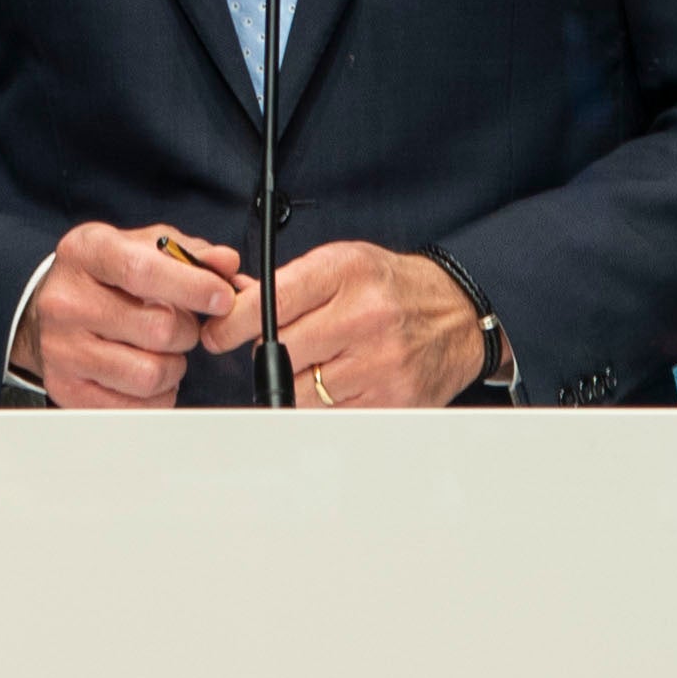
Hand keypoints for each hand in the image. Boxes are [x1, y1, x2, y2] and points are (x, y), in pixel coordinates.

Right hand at [17, 224, 242, 407]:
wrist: (50, 310)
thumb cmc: (105, 277)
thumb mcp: (141, 247)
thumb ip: (188, 253)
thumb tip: (224, 263)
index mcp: (85, 253)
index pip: (142, 271)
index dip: (192, 287)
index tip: (222, 298)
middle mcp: (66, 301)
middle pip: (156, 329)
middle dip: (187, 331)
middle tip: (183, 326)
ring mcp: (61, 348)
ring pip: (149, 374)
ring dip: (174, 367)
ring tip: (164, 351)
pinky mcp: (65, 388)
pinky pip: (135, 407)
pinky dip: (157, 395)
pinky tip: (148, 371)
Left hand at [206, 242, 484, 407]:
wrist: (457, 316)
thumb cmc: (391, 287)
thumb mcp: (343, 263)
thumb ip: (288, 283)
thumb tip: (230, 306)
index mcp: (347, 273)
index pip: (271, 302)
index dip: (233, 322)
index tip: (219, 333)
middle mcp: (365, 316)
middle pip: (279, 351)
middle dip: (268, 351)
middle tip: (280, 346)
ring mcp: (379, 363)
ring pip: (298, 390)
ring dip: (293, 381)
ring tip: (315, 362)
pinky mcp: (389, 401)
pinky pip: (327, 415)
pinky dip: (322, 403)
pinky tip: (339, 381)